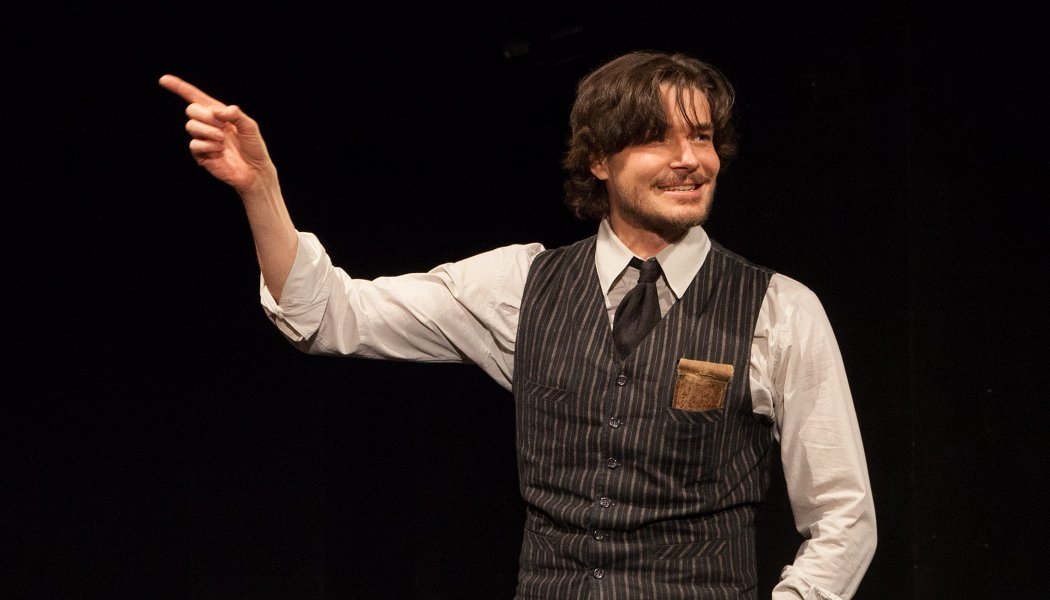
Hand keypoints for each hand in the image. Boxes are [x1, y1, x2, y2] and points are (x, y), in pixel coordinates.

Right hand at [159, 74, 275, 194]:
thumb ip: (235, 114)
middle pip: (191, 110)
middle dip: (205, 116)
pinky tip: (219, 151)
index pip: (195, 97)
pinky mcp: (200, 154)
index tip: (163, 79)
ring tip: (223, 141)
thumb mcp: (250, 126)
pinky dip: (208, 146)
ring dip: (209, 131)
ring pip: (191, 126)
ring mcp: (203, 139)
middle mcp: (208, 124)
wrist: (255, 171)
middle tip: (222, 126)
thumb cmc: (254, 147)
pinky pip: (194, 144)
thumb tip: (216, 111)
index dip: (179, 87)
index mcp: (218, 113)